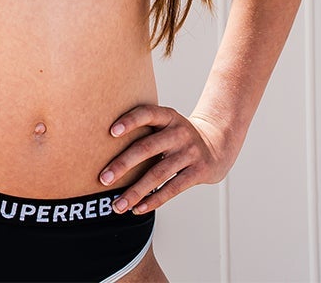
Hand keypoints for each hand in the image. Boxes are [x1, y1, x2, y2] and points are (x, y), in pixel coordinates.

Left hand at [99, 104, 234, 214]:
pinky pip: (172, 188)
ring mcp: (189, 152)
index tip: (111, 132)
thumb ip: (145, 129)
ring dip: (135, 191)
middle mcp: (178, 132)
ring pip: (158, 174)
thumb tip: (105, 146)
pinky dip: (154, 200)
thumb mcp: (167, 123)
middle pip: (147, 148)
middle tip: (103, 179)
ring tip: (118, 205)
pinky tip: (138, 208)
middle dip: (123, 165)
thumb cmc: (178, 135)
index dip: (129, 121)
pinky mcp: (198, 172)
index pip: (146, 113)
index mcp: (168, 116)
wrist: (217, 144)